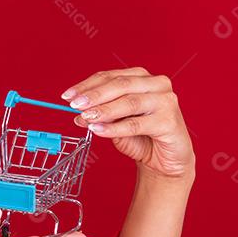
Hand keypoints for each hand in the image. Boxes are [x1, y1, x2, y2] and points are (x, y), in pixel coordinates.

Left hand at [61, 67, 195, 179]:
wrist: (165, 159)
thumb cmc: (141, 136)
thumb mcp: (115, 122)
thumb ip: (100, 114)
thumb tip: (77, 112)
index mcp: (141, 78)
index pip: (110, 76)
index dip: (86, 85)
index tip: (67, 96)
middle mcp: (157, 84)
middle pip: (120, 85)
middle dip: (94, 95)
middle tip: (75, 105)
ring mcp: (166, 101)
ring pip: (129, 103)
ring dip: (104, 111)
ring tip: (85, 118)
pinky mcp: (170, 121)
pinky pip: (136, 124)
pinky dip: (115, 128)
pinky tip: (99, 130)